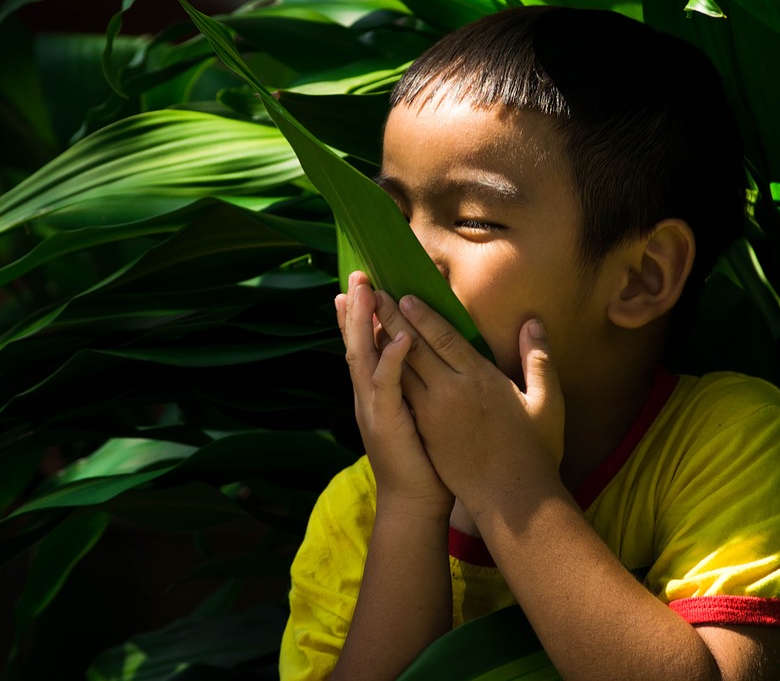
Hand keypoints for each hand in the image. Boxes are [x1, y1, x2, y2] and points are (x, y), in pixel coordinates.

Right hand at [337, 272, 451, 518]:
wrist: (415, 503)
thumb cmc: (424, 461)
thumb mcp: (414, 416)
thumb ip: (412, 388)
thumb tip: (422, 361)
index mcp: (376, 393)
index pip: (364, 346)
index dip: (357, 317)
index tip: (356, 287)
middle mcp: (368, 396)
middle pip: (357, 343)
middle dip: (355, 309)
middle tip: (356, 275)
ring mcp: (373, 408)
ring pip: (364, 356)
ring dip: (365, 323)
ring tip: (369, 291)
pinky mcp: (387, 422)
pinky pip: (387, 384)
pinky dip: (393, 359)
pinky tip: (402, 336)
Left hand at [369, 291, 565, 521]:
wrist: (511, 502)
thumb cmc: (535, 451)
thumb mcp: (547, 403)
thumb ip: (538, 359)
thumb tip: (533, 322)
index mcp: (480, 380)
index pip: (444, 338)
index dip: (422, 315)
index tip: (403, 295)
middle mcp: (450, 393)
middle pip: (414, 348)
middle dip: (390, 319)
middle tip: (371, 295)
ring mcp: (433, 414)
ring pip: (400, 369)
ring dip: (381, 343)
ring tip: (365, 320)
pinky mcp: (425, 432)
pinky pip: (401, 394)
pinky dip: (387, 373)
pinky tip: (376, 360)